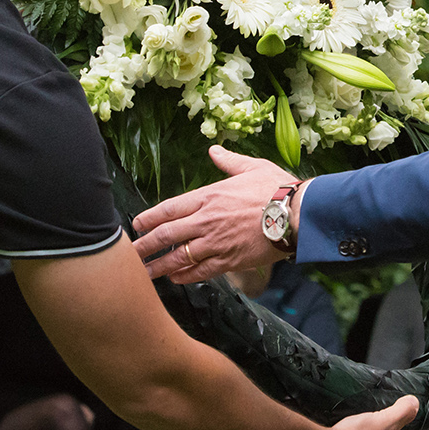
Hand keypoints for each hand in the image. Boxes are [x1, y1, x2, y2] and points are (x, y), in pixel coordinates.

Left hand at [133, 145, 289, 281]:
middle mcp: (207, 220)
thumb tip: (215, 150)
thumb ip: (228, 161)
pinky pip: (200, 271)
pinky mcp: (229, 261)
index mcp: (209, 196)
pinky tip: (175, 279)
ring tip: (144, 273)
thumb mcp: (252, 167)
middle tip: (130, 253)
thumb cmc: (277, 188)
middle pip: (166, 235)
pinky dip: (185, 276)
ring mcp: (216, 242)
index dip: (149, 218)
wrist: (298, 214)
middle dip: (145, 245)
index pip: (169, 208)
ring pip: (179, 257)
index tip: (136, 225)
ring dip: (158, 266)